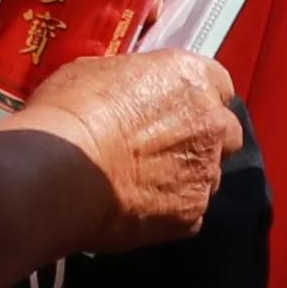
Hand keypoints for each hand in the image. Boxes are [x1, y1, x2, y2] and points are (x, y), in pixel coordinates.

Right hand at [16, 47, 240, 245]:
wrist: (62, 172)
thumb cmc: (73, 112)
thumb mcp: (96, 70)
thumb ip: (131, 80)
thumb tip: (128, 91)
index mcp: (191, 77)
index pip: (218, 84)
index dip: (195, 97)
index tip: (173, 106)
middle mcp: (211, 124)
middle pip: (224, 132)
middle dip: (201, 138)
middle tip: (162, 146)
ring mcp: (205, 173)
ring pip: (207, 175)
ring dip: (185, 175)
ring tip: (142, 181)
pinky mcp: (191, 216)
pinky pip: (189, 212)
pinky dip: (169, 210)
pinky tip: (136, 207)